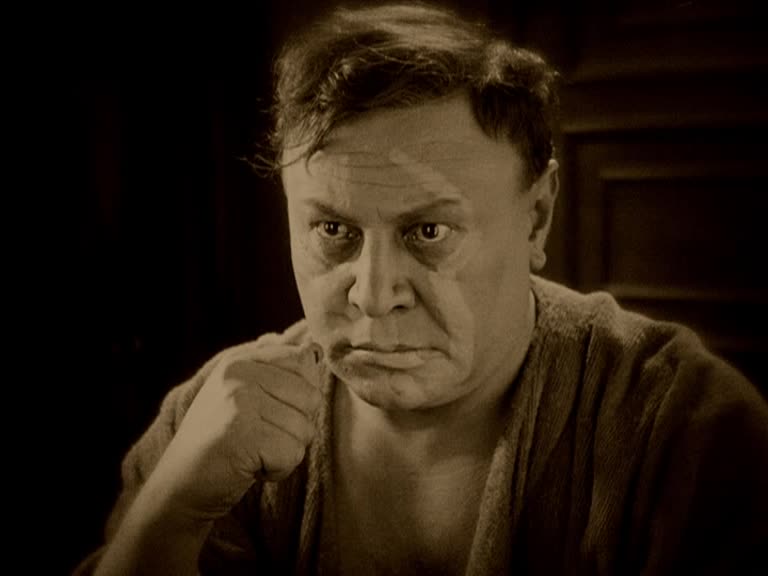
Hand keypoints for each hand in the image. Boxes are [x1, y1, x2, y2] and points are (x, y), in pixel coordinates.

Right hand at [147, 341, 324, 520]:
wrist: (179, 486)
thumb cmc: (221, 442)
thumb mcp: (244, 395)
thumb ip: (278, 371)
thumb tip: (316, 349)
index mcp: (240, 360)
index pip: (303, 361)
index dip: (299, 397)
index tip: (270, 413)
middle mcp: (238, 373)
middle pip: (310, 398)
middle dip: (296, 428)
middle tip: (259, 438)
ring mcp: (239, 401)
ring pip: (304, 429)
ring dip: (285, 452)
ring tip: (252, 452)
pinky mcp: (242, 434)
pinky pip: (292, 453)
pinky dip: (278, 470)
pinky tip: (250, 468)